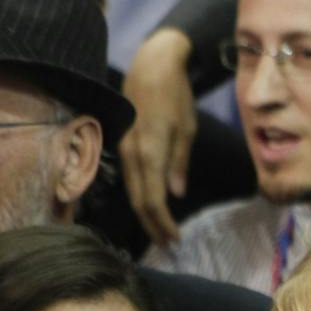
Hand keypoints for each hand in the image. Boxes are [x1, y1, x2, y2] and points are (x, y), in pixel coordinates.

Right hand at [119, 30, 197, 244]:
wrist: (151, 66)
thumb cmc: (175, 95)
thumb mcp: (187, 128)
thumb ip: (179, 162)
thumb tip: (175, 194)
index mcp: (150, 151)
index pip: (152, 198)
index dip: (161, 222)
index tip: (174, 239)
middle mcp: (131, 153)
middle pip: (137, 199)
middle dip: (152, 224)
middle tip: (168, 244)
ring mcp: (123, 148)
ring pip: (131, 190)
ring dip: (146, 213)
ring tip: (161, 232)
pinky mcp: (122, 143)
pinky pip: (129, 176)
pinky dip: (140, 196)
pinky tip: (151, 206)